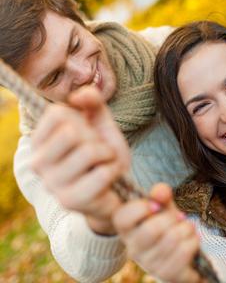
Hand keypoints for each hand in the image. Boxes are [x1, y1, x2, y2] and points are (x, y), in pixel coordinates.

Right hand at [31, 86, 129, 234]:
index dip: (82, 120)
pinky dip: (114, 171)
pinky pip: (102, 173)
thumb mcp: (100, 123)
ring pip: (88, 152)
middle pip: (72, 132)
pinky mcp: (69, 201)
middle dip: (96, 139)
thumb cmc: (104, 153)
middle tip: (98, 152)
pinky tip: (109, 179)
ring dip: (107, 155)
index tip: (86, 135)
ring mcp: (52, 184)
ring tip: (104, 164)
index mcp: (39, 141)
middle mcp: (38, 162)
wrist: (116, 186)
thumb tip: (78, 96)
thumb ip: (92, 102)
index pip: (57, 113)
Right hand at [113, 183, 201, 282]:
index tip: (157, 206)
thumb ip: (160, 194)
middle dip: (171, 219)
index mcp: (127, 228)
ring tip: (188, 227)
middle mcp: (133, 248)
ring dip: (186, 229)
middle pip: (150, 230)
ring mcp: (149, 264)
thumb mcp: (162, 205)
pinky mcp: (166, 274)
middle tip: (179, 216)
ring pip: (172, 240)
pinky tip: (193, 239)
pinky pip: (183, 254)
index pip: (123, 218)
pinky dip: (193, 241)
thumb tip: (161, 192)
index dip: (141, 208)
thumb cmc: (165, 222)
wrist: (179, 248)